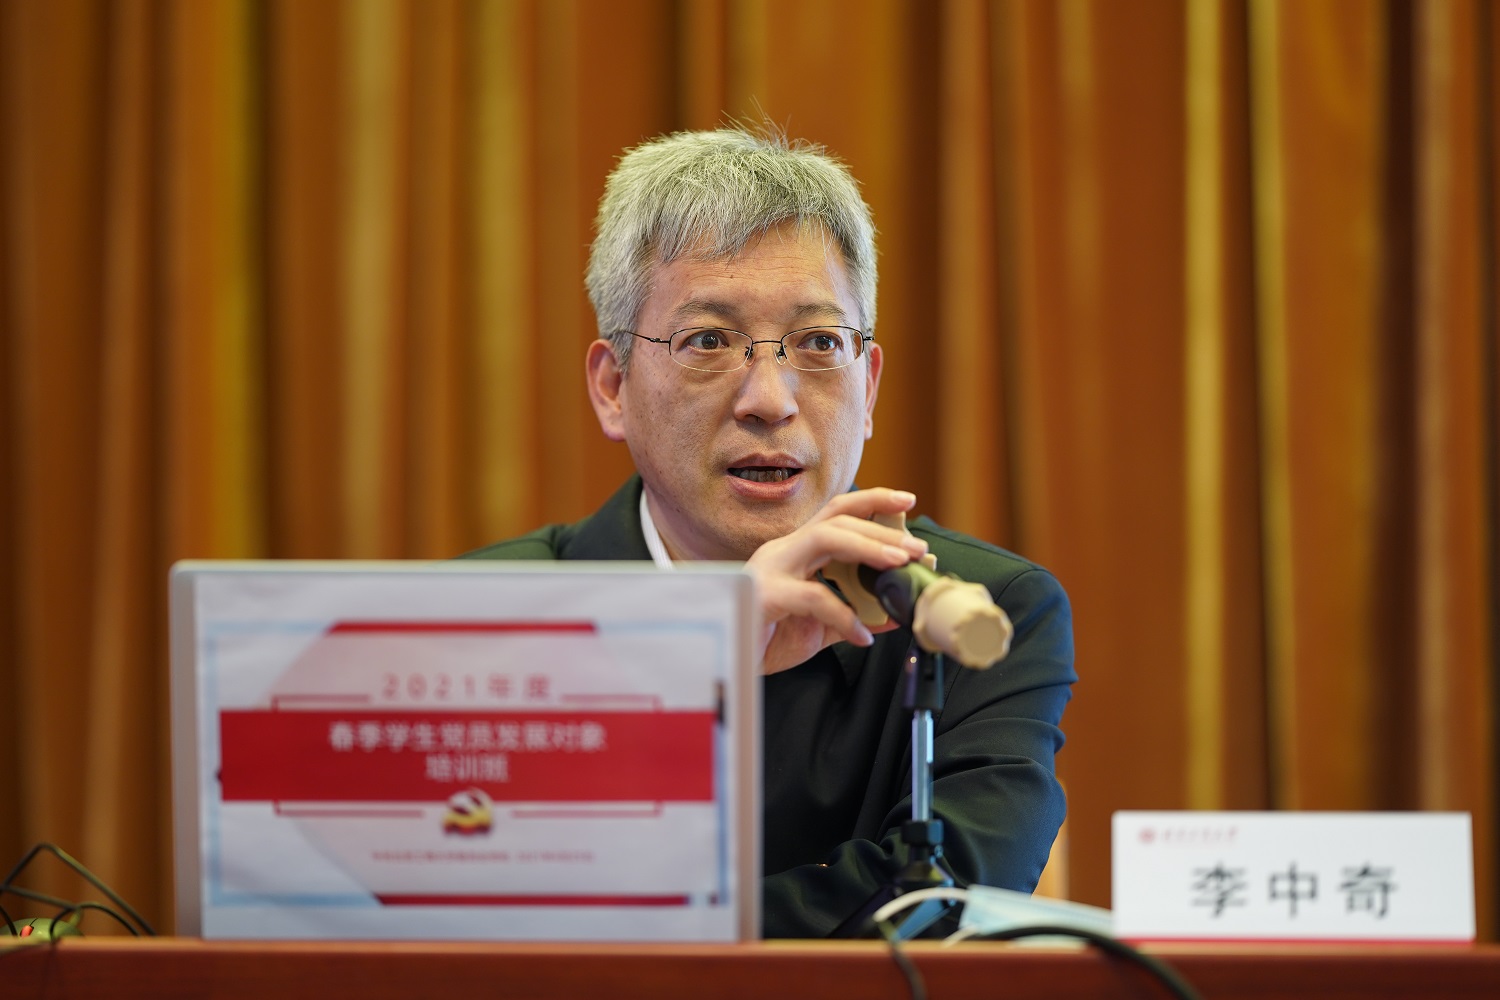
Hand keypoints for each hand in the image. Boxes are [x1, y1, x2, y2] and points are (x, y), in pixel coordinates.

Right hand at [744, 488, 929, 674]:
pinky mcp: (765, 595)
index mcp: (796, 552)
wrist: (723, 658)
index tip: (907, 501)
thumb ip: (851, 617)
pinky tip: (861, 636)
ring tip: (899, 564)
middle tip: (917, 547)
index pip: (836, 512)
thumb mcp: (818, 626)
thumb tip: (891, 615)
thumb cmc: (765, 638)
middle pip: (836, 517)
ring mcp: (772, 568)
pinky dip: (844, 616)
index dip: (872, 501)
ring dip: (868, 547)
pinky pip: (814, 597)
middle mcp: (784, 551)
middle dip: (882, 527)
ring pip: (825, 538)